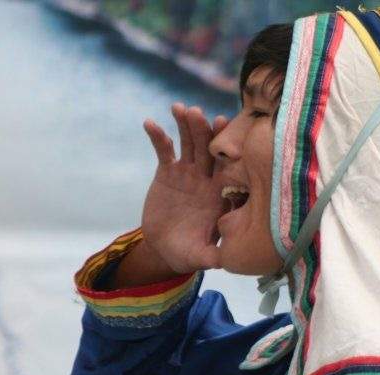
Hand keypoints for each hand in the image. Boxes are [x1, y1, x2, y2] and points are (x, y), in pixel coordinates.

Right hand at [141, 103, 228, 273]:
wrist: (166, 248)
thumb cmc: (189, 253)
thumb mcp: (200, 257)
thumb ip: (211, 256)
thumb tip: (222, 261)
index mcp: (221, 194)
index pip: (229, 168)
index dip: (227, 150)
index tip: (226, 131)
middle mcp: (208, 178)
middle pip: (210, 149)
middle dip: (206, 131)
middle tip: (201, 114)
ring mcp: (189, 172)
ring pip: (190, 143)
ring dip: (186, 125)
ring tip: (180, 108)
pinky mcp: (168, 171)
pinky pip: (164, 150)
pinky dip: (158, 136)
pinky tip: (150, 123)